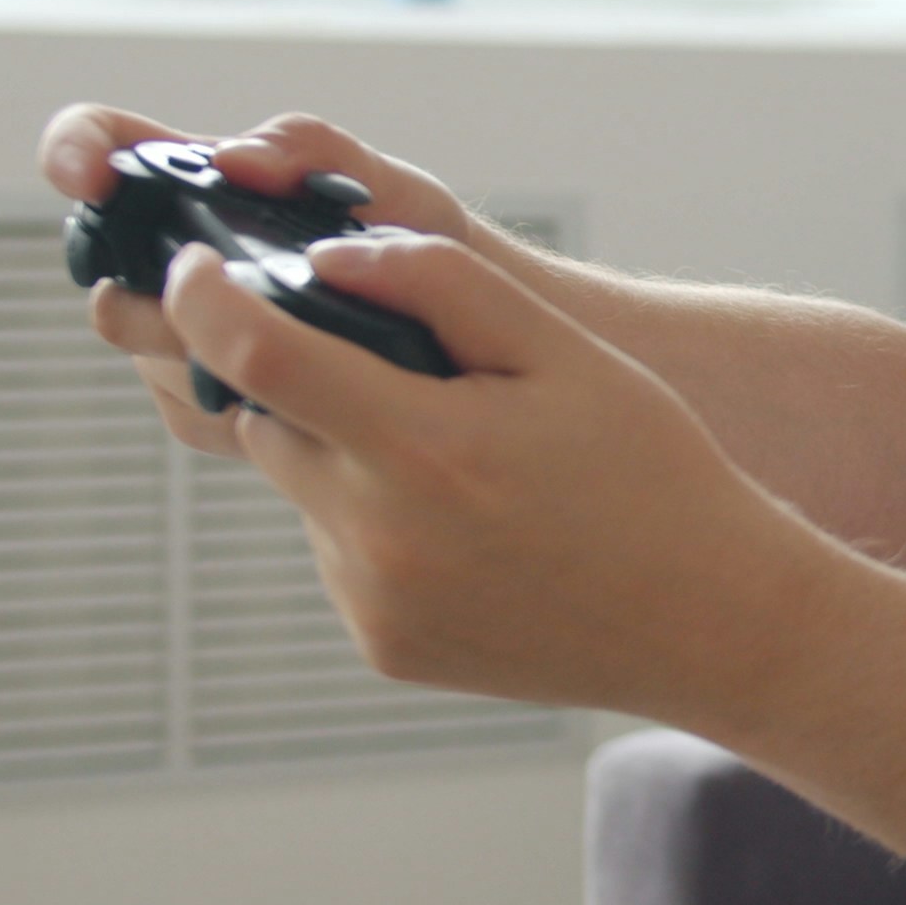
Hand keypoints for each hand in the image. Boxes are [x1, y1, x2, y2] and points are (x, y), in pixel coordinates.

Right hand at [35, 103, 492, 455]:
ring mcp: (200, 336)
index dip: (77, 150)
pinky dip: (240, 404)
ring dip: (208, 355)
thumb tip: (236, 160)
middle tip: (235, 301)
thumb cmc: (434, 251)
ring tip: (300, 351)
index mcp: (214, 189)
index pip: (106, 147)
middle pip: (117, 277)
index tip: (88, 173)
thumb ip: (321, 152)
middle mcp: (190, 262)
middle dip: (160, 295)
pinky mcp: (227, 401)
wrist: (486, 357)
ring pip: (153, 352)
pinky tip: (301, 401)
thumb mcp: (395, 189)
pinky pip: (197, 410)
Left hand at [154, 229, 842, 715]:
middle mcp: (381, 536)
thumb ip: (442, 285)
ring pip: (303, 489)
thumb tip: (329, 259)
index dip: (206, 299)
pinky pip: (341, 553)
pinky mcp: (383, 644)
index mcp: (426, 448)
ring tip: (462, 461)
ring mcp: (375, 601)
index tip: (194, 265)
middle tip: (399, 370)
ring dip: (344, 452)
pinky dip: (375, 521)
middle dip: (302, 378)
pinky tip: (471, 525)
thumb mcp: (566, 352)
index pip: (258, 356)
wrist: (710, 621)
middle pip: (267, 421)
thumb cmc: (652, 472)